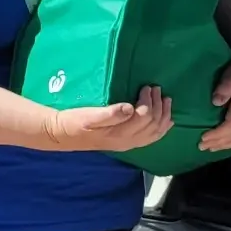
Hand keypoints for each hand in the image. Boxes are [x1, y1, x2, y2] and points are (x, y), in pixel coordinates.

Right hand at [47, 87, 174, 152]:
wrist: (63, 134)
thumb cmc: (75, 122)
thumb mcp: (89, 116)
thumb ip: (110, 114)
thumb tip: (130, 108)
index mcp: (119, 134)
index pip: (143, 117)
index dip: (148, 102)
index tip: (146, 87)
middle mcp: (127, 141)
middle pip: (152, 124)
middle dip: (158, 105)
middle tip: (157, 89)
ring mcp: (128, 143)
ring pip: (155, 132)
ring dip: (163, 115)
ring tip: (167, 100)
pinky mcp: (127, 142)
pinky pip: (150, 138)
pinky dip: (162, 128)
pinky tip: (167, 121)